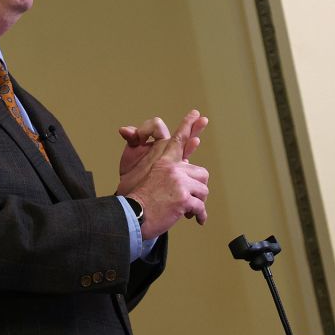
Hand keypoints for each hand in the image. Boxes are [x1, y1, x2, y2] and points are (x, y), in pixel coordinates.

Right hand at [116, 109, 210, 239]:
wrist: (132, 214)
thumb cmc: (134, 197)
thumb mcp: (139, 174)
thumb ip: (161, 168)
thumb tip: (172, 162)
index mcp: (163, 160)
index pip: (178, 139)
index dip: (189, 126)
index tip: (198, 115)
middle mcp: (172, 167)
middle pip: (201, 172)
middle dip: (198, 187)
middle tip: (196, 194)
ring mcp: (179, 182)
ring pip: (203, 190)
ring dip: (198, 201)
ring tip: (189, 210)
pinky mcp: (183, 197)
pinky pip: (201, 207)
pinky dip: (200, 215)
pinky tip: (196, 219)